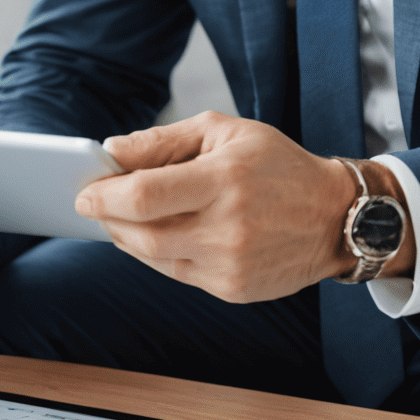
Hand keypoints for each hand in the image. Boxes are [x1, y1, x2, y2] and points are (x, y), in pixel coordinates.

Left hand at [75, 112, 409, 302]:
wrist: (335, 216)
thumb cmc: (275, 165)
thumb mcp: (223, 131)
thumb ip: (163, 140)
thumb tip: (112, 151)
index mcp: (224, 180)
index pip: (145, 195)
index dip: (104, 196)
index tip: (84, 191)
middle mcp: (228, 227)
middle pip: (141, 234)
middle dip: (108, 219)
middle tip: (92, 203)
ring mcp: (231, 265)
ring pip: (154, 258)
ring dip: (126, 238)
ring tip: (118, 217)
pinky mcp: (234, 289)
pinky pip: (177, 274)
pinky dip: (157, 254)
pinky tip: (154, 234)